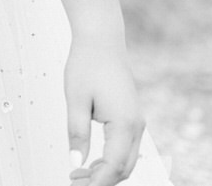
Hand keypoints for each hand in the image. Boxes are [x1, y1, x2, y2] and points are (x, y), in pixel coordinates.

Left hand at [64, 37, 143, 184]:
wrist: (102, 41)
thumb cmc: (88, 65)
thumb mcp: (76, 100)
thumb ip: (77, 133)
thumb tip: (75, 162)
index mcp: (124, 123)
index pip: (113, 166)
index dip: (96, 182)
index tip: (76, 185)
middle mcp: (136, 126)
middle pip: (123, 168)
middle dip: (101, 181)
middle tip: (74, 181)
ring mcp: (136, 122)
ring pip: (126, 161)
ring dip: (106, 172)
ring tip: (78, 174)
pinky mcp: (131, 118)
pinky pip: (125, 148)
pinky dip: (110, 160)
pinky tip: (91, 161)